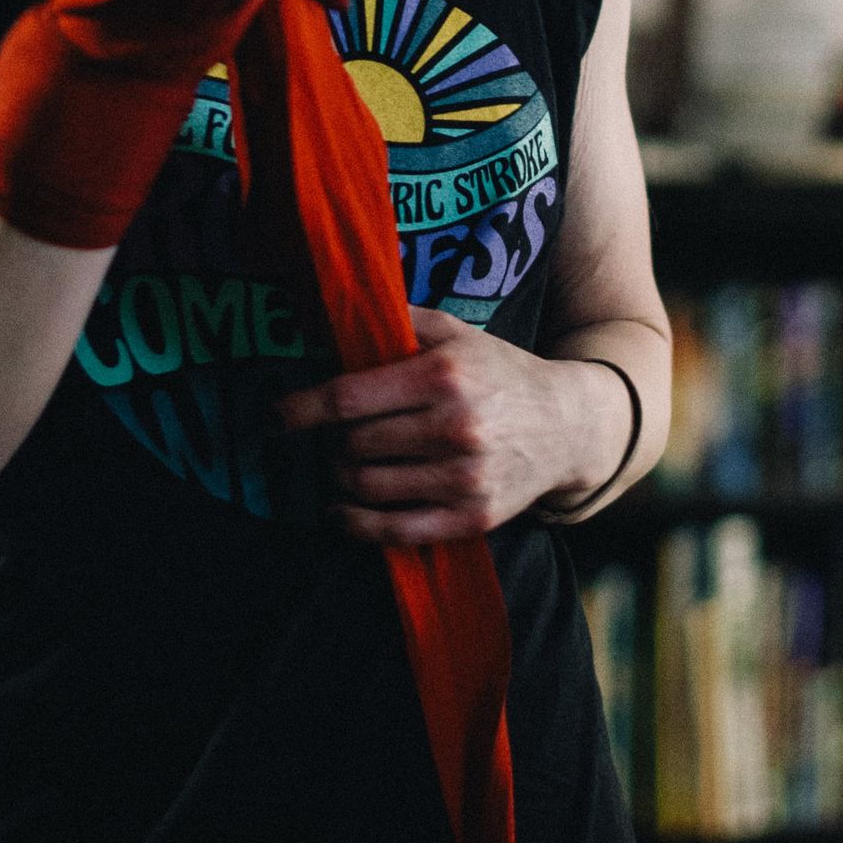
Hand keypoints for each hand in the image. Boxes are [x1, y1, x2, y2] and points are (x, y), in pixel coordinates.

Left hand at [277, 307, 623, 544]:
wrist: (569, 425)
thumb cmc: (500, 372)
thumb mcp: (457, 332)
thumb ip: (399, 320)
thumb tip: (337, 312)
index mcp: (442, 376)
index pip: (348, 399)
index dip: (299, 410)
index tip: (274, 416)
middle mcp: (454, 428)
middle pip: (352, 446)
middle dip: (329, 444)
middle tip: (327, 439)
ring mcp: (465, 478)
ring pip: (366, 488)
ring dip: (340, 480)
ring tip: (341, 466)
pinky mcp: (473, 518)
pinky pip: (395, 531)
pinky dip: (357, 525)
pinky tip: (344, 512)